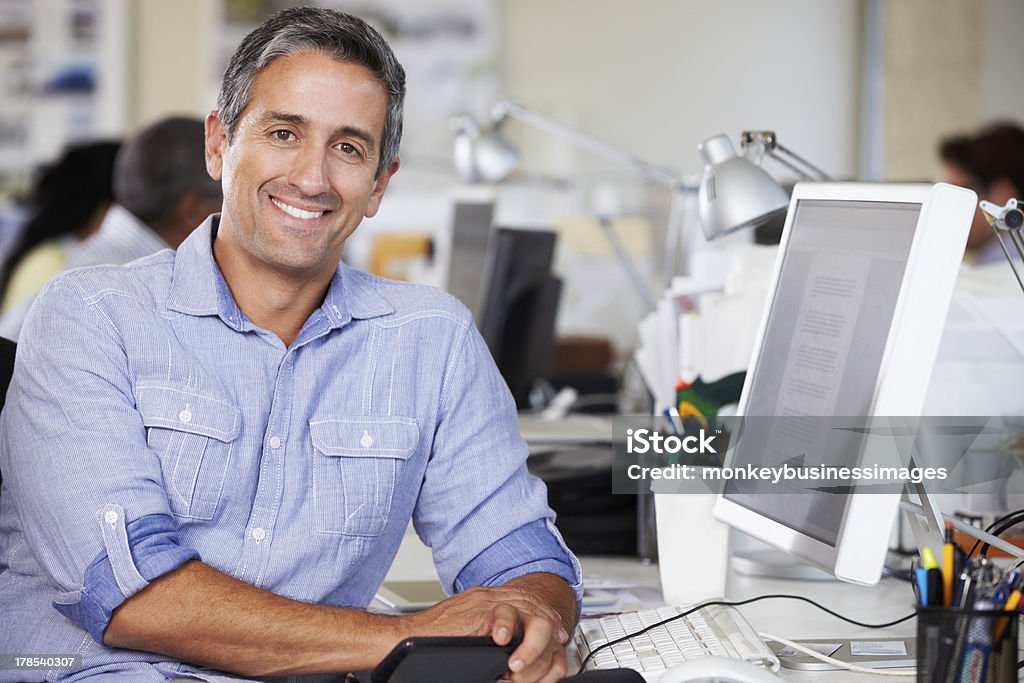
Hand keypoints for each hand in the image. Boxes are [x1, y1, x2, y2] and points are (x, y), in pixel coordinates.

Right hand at [403, 584, 570, 682]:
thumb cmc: (432, 640)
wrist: (405, 638)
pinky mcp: (474, 611)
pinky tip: (506, 645)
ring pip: (528, 610)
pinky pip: (502, 615)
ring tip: (526, 662)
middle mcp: (490, 597)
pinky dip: (510, 630)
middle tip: (555, 647)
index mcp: (490, 601)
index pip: (530, 603)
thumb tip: (511, 650)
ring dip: (534, 641)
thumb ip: (490, 633)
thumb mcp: (470, 632)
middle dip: (550, 629)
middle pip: (535, 604)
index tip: (559, 634)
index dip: (548, 618)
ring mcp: (483, 602)